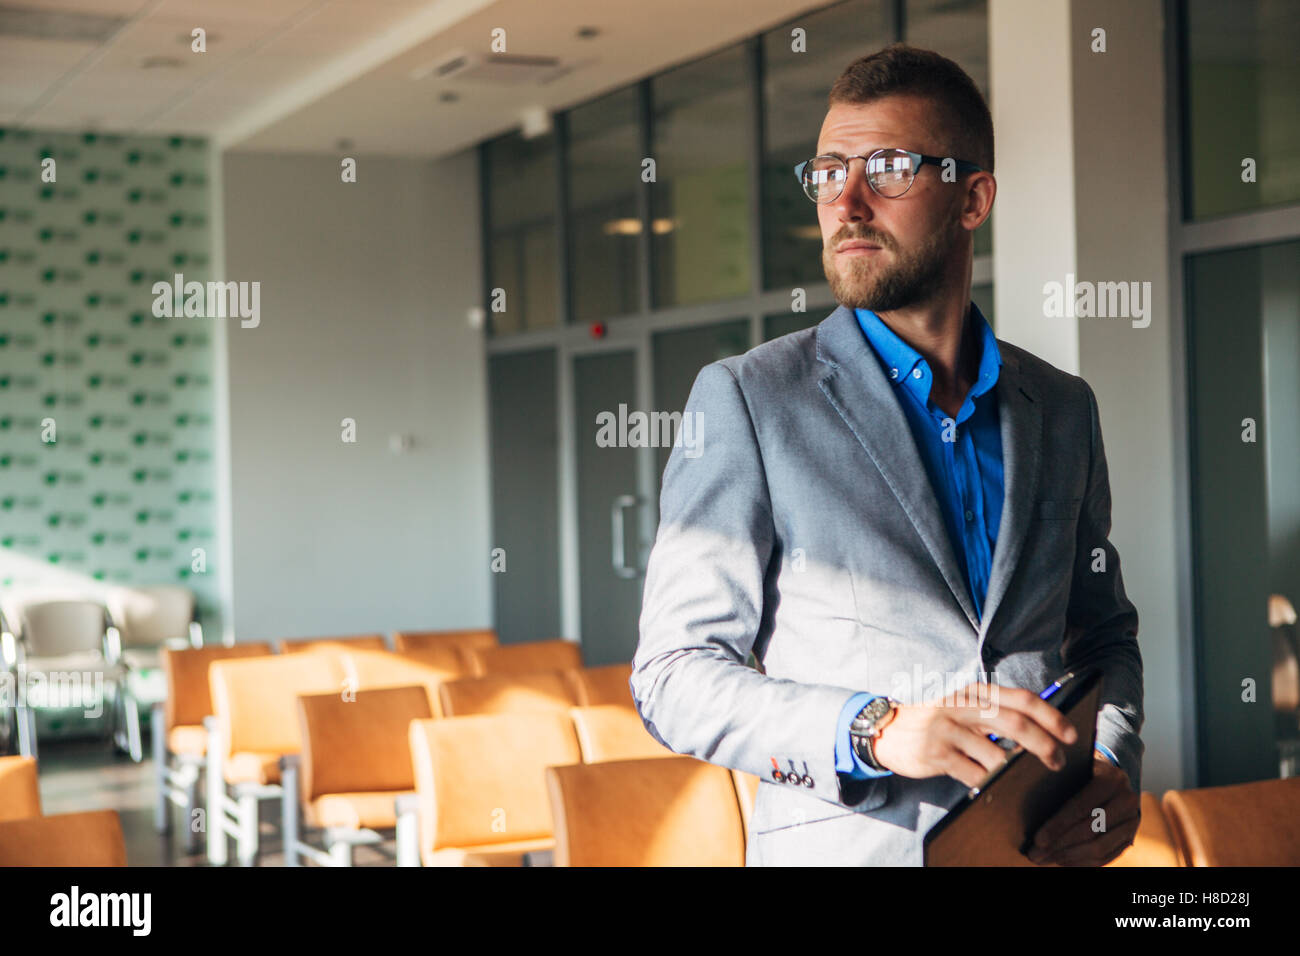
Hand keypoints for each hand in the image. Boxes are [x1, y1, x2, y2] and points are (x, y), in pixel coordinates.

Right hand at [871, 683, 1077, 787]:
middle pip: (1016, 725)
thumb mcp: (963, 706)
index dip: (1051, 716)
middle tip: (1057, 761)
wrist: (887, 730)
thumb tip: (1040, 730)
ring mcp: (948, 730)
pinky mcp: (936, 754)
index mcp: (975, 692)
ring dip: (1017, 770)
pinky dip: (989, 782)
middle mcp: (962, 706)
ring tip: (1021, 776)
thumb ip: (995, 712)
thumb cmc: (935, 720)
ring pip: (997, 755)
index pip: (1022, 699)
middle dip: (1044, 746)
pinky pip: (974, 774)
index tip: (1070, 734)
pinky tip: (994, 784)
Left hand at [1025, 754, 1139, 865]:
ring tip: (1044, 859)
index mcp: (1111, 779)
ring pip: (1098, 848)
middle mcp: (1126, 800)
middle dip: (1058, 845)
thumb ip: (1057, 781)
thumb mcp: (1073, 768)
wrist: (1112, 777)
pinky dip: (1081, 862)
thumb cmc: (1081, 771)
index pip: (1080, 807)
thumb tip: (1027, 805)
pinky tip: (1062, 861)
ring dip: (1067, 857)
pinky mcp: (1130, 837)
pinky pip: (1106, 857)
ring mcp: (1132, 821)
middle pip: (1089, 830)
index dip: (1057, 826)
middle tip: (1034, 854)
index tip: (1037, 839)